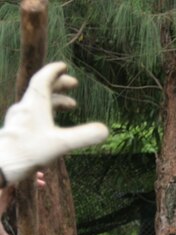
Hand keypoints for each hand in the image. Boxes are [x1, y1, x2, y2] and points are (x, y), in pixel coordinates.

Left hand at [0, 62, 108, 185]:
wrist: (0, 166)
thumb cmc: (28, 152)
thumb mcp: (60, 144)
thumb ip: (84, 136)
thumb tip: (105, 130)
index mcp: (34, 105)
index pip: (43, 80)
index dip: (54, 71)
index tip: (64, 66)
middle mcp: (25, 108)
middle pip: (41, 90)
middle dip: (59, 85)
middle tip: (74, 84)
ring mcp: (19, 120)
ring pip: (38, 104)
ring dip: (55, 101)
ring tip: (71, 107)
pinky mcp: (17, 131)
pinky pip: (34, 116)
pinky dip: (47, 114)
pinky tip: (54, 126)